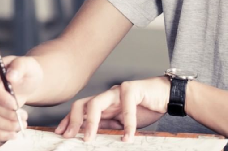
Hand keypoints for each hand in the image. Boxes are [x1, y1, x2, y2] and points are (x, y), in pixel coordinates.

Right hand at [0, 55, 42, 140]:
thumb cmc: (27, 71)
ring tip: (21, 125)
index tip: (15, 106)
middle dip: (6, 114)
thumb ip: (20, 67)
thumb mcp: (28, 65)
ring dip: (4, 125)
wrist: (26, 82)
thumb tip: (10, 76)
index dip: (0, 97)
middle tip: (24, 117)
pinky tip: (11, 134)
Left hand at [55, 76, 169, 141]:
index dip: (69, 120)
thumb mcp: (123, 122)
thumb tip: (92, 136)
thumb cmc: (146, 108)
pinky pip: (126, 106)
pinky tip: (128, 137)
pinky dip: (127, 124)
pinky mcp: (133, 89)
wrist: (166, 95)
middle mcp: (108, 95)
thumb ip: (109, 126)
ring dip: (91, 122)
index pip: (82, 109)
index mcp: (105, 103)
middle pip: (83, 103)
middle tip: (70, 136)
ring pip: (97, 102)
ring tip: (89, 139)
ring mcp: (119, 91)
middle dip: (74, 120)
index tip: (61, 133)